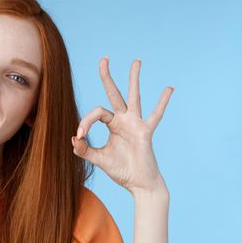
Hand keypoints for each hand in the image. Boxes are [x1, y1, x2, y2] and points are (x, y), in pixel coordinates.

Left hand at [71, 56, 173, 194]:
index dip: (85, 121)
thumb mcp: (99, 159)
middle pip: (114, 94)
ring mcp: (135, 124)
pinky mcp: (145, 132)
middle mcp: (123, 120)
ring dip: (134, 79)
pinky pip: (155, 115)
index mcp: (112, 124)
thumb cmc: (120, 170)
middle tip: (103, 58)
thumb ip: (85, 150)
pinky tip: (169, 88)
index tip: (80, 135)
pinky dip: (162, 102)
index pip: (96, 113)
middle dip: (107, 76)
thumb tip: (72, 138)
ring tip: (136, 61)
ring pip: (134, 97)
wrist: (138, 184)